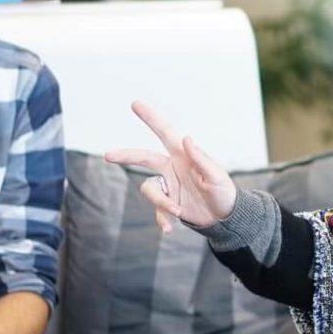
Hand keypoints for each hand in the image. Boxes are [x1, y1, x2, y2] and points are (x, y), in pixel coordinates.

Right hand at [105, 101, 237, 231]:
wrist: (225, 217)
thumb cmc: (224, 193)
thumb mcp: (216, 177)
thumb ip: (201, 159)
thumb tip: (186, 138)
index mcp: (183, 156)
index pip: (164, 133)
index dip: (151, 118)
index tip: (135, 104)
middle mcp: (172, 168)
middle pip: (143, 158)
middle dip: (125, 156)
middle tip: (107, 155)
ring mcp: (168, 186)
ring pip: (149, 190)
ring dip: (160, 202)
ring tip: (177, 211)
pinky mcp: (167, 204)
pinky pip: (156, 211)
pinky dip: (161, 219)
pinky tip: (169, 229)